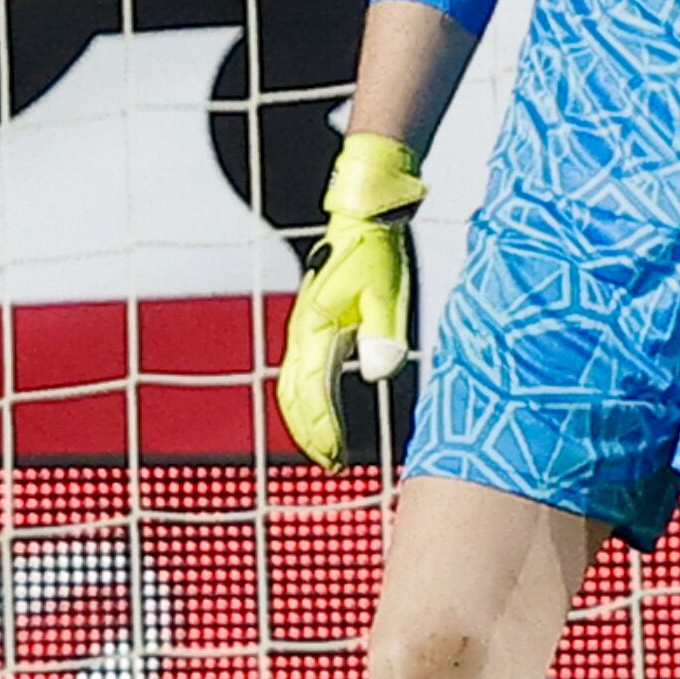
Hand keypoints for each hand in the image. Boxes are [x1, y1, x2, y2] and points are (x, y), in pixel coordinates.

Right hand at [275, 131, 422, 468]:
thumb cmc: (375, 249)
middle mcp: (304, 330)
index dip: (322, 430)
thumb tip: (380, 372)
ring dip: (307, 419)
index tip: (336, 458)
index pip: (310, 392)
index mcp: (316, 325)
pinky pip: (303, 369)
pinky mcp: (316, 322)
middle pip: (294, 395)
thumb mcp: (386, 290)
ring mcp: (306, 327)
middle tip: (332, 463)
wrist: (363, 214)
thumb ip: (382, 331)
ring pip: (293, 384)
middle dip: (311, 433)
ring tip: (327, 448)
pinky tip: (325, 410)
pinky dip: (309, 397)